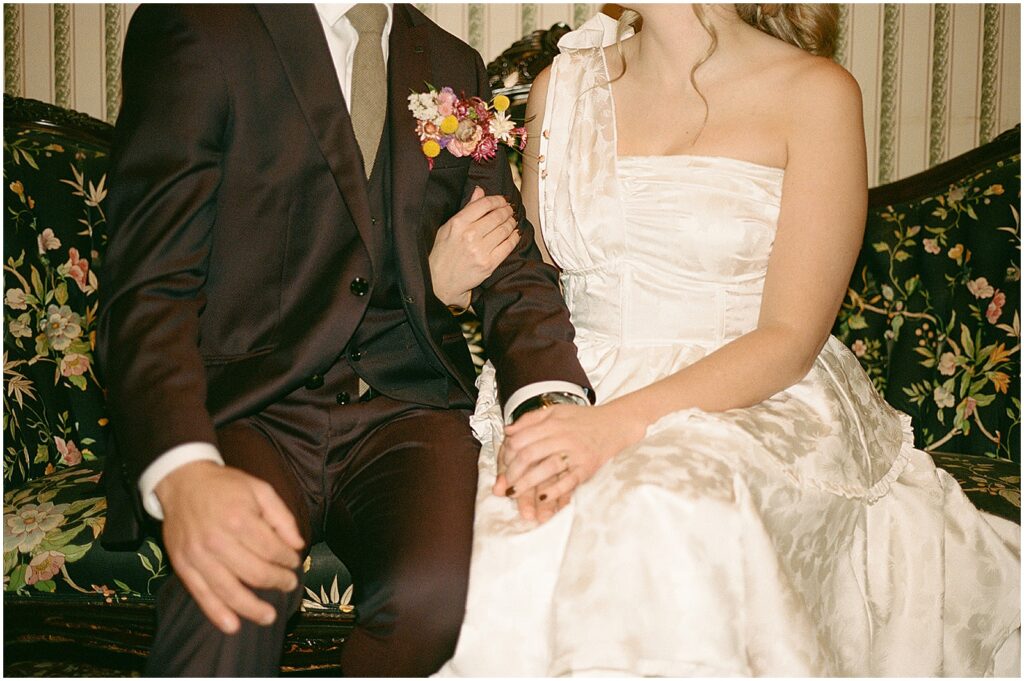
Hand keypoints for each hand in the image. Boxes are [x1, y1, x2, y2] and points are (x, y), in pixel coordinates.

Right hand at [155, 461, 304, 633]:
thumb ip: (282, 516)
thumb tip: (297, 545)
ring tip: (269, 617)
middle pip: (254, 572)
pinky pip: (200, 594)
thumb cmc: (226, 485)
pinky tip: (232, 626)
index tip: (294, 562)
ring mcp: (198, 555)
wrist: (182, 481)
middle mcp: (217, 540)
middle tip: (289, 585)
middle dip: (277, 581)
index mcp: (239, 518)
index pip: (271, 550)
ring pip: (229, 590)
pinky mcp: (182, 565)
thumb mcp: (260, 489)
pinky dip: (216, 613)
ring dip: (252, 608)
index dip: (287, 560)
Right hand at [429, 186, 519, 307]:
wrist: (440, 282)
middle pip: (497, 216)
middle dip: (507, 210)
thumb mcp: (448, 227)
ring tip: (513, 220)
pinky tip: (515, 233)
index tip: (502, 200)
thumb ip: (466, 208)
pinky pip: (508, 246)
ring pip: (504, 230)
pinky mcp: (488, 264)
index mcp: (458, 223)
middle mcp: (470, 235)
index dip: (497, 200)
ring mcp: (480, 251)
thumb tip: (480, 191)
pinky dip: (514, 237)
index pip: (484, 204)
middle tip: (510, 209)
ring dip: (512, 222)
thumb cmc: (442, 253)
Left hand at [493, 404, 645, 522]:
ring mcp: (576, 452)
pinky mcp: (587, 467)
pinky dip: (554, 491)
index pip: (521, 439)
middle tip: (506, 483)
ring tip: (514, 493)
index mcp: (552, 422)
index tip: (503, 465)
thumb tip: (508, 430)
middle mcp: (563, 436)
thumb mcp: (556, 411)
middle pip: (529, 454)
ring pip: (546, 468)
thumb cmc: (583, 419)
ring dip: (527, 483)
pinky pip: (568, 481)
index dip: (507, 454)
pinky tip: (541, 497)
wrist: (615, 424)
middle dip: (513, 472)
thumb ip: (531, 419)